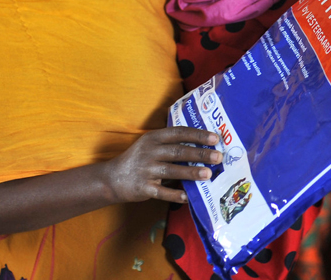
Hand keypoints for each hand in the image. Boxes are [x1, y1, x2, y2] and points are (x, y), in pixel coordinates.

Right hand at [104, 127, 221, 204]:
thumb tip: (200, 145)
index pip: (178, 133)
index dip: (197, 135)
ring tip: (208, 174)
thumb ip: (170, 143)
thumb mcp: (150, 144)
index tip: (215, 138)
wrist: (111, 179)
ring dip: (191, 172)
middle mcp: (149, 152)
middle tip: (218, 156)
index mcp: (153, 138)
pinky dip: (176, 195)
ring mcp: (145, 170)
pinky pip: (162, 192)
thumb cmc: (138, 159)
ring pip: (172, 170)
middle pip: (178, 151)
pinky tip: (188, 197)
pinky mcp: (143, 188)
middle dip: (199, 153)